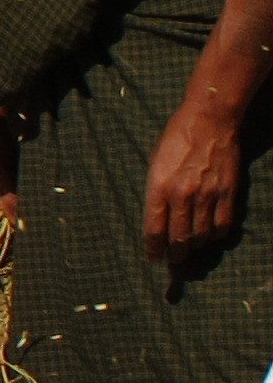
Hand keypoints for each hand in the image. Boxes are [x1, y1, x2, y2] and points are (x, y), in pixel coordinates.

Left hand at [146, 96, 244, 259]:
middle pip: (178, 238)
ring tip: (190, 248)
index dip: (153, 249)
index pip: (154, 229)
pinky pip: (223, 225)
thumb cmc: (176, 139)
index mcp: (158, 186)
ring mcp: (208, 195)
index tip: (153, 258)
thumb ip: (156, 191)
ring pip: (201, 235)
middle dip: (175, 254)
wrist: (209, 121)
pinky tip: (210, 235)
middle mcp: (182, 194)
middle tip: (174, 260)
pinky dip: (216, 235)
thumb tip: (159, 218)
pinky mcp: (228, 192)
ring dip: (195, 246)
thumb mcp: (154, 163)